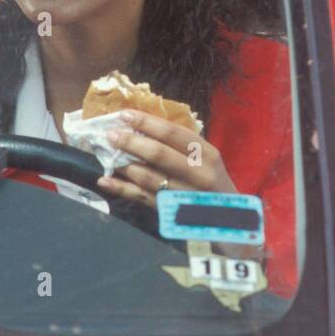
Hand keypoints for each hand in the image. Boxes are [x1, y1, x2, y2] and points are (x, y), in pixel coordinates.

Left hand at [98, 110, 263, 260]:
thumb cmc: (212, 180)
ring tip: (107, 155)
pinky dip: (121, 189)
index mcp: (207, 154)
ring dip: (124, 165)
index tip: (124, 115)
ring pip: (148, 177)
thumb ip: (182, 144)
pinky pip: (141, 198)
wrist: (229, 220)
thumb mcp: (208, 158)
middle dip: (131, 142)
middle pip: (159, 154)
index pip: (173, 133)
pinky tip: (104, 181)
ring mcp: (183, 195)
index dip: (146, 122)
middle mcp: (197, 174)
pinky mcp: (171, 212)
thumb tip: (143, 126)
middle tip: (110, 134)